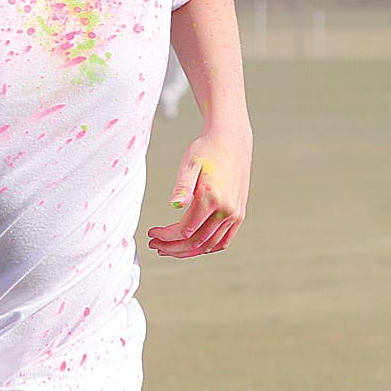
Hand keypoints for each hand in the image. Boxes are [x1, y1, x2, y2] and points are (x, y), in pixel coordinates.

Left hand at [147, 128, 251, 258]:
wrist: (231, 140)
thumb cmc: (206, 150)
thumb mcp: (189, 164)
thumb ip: (182, 186)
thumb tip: (174, 205)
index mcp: (212, 198)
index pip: (185, 230)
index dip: (166, 236)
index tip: (151, 233)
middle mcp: (226, 210)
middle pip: (196, 242)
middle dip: (173, 247)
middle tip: (154, 245)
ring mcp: (235, 214)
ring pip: (210, 245)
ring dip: (188, 250)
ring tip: (169, 248)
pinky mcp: (239, 214)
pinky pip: (223, 240)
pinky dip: (206, 247)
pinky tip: (191, 245)